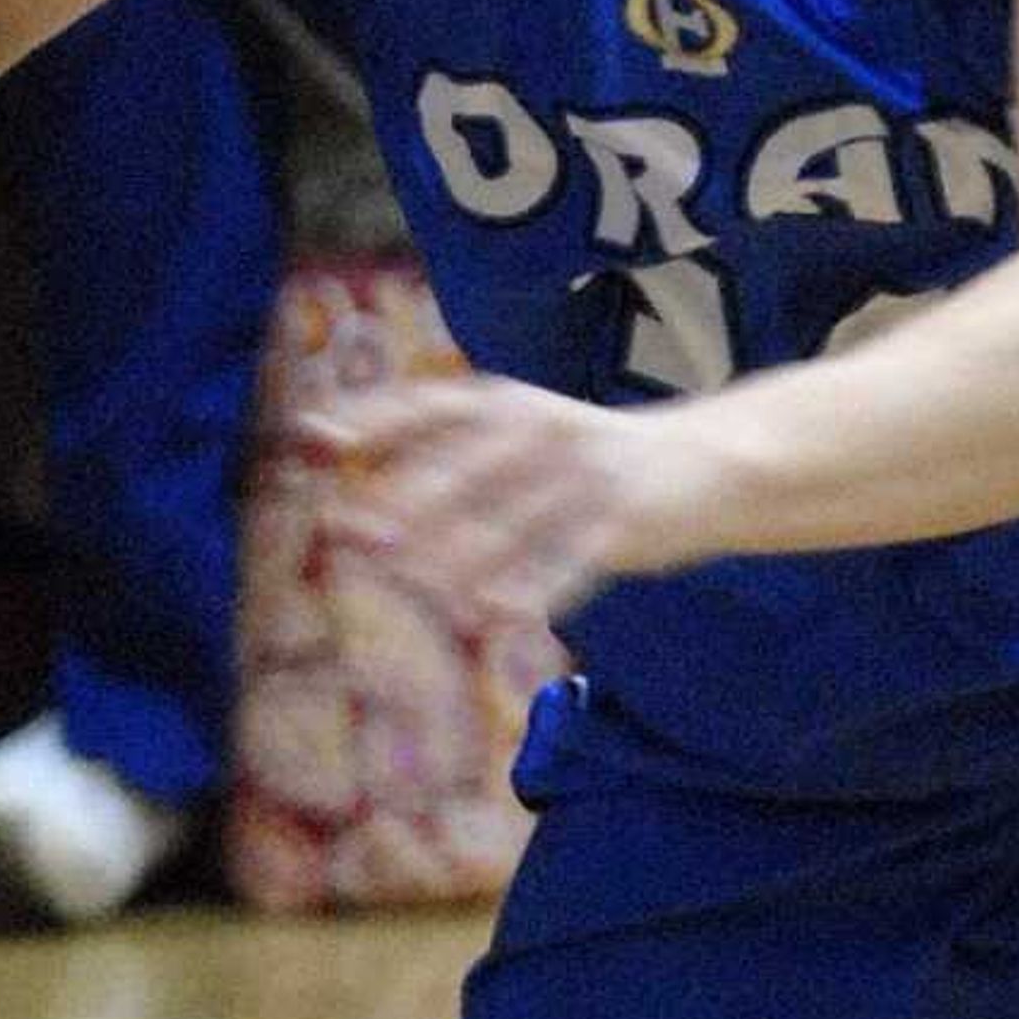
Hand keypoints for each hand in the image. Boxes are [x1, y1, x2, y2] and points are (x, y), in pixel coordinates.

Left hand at [304, 372, 689, 634]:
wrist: (705, 461)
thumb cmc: (580, 460)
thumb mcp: (516, 441)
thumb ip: (439, 466)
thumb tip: (346, 511)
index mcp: (504, 405)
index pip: (426, 404)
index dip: (370, 416)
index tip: (313, 435)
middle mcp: (539, 428)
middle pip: (465, 462)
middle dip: (409, 497)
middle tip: (357, 533)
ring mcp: (584, 471)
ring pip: (515, 516)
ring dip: (464, 554)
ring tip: (422, 586)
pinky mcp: (624, 516)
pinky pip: (574, 556)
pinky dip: (539, 586)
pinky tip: (502, 615)